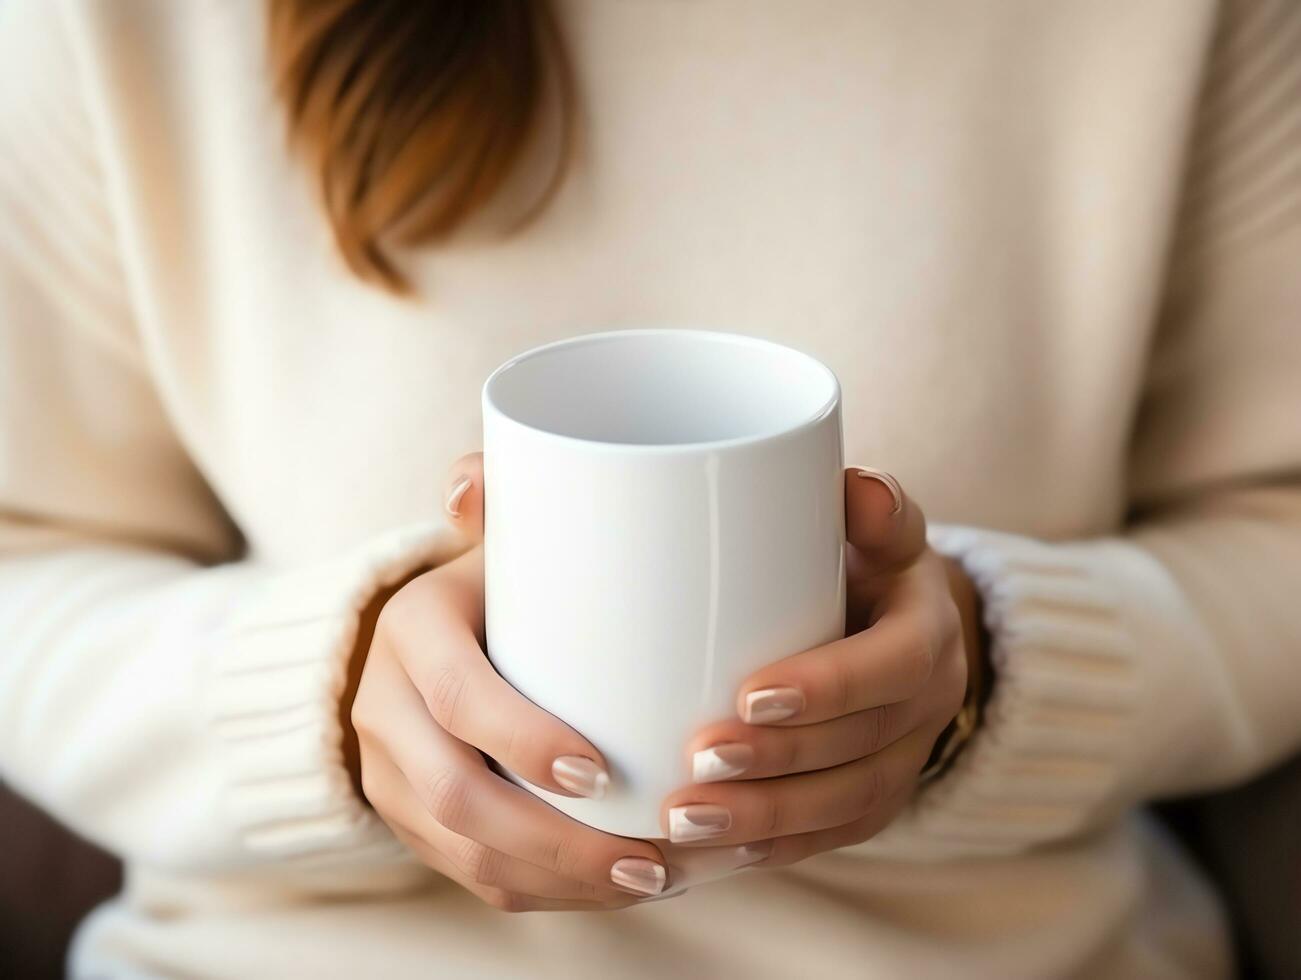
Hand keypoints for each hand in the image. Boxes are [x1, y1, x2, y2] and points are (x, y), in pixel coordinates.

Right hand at [342, 454, 671, 909]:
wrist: (410, 641)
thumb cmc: (485, 585)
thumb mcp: (493, 540)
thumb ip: (498, 502)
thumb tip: (470, 479)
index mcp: (409, 630)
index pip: (458, 696)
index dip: (525, 740)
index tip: (604, 771)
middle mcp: (382, 709)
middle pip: (458, 798)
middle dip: (558, 841)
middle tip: (652, 855)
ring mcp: (389, 776)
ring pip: (466, 854)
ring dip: (561, 880)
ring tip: (652, 879)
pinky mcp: (409, 823)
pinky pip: (472, 878)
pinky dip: (546, 893)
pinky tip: (615, 890)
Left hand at [662, 469, 976, 861]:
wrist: (899, 622)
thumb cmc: (867, 564)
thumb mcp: (879, 531)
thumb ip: (873, 511)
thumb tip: (858, 488)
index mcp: (928, 633)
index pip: (890, 669)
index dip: (829, 689)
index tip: (749, 695)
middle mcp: (928, 706)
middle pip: (860, 752)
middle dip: (778, 765)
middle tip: (696, 763)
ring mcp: (904, 762)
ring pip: (843, 809)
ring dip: (763, 822)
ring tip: (683, 821)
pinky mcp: (873, 799)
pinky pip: (828, 838)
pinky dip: (768, 851)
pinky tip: (705, 856)